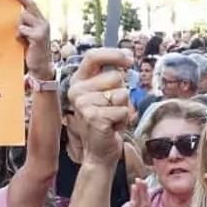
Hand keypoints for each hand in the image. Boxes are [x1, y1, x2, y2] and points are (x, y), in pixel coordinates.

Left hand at [9, 0, 52, 78]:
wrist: (41, 68)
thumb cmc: (31, 52)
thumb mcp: (26, 36)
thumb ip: (22, 26)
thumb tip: (10, 16)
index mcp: (40, 21)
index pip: (31, 4)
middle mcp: (43, 22)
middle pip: (28, 6)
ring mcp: (42, 29)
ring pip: (22, 17)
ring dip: (18, 27)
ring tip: (21, 39)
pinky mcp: (38, 36)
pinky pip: (22, 29)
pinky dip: (19, 36)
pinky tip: (23, 43)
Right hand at [68, 48, 134, 165]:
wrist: (99, 152)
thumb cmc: (107, 121)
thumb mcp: (107, 94)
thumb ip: (112, 76)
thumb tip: (127, 56)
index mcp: (78, 81)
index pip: (93, 56)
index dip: (113, 55)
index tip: (129, 59)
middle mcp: (77, 91)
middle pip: (115, 77)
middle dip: (122, 92)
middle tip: (112, 108)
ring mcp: (83, 104)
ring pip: (122, 94)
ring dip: (124, 108)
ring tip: (112, 118)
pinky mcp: (94, 117)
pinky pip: (124, 109)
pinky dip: (124, 119)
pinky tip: (113, 127)